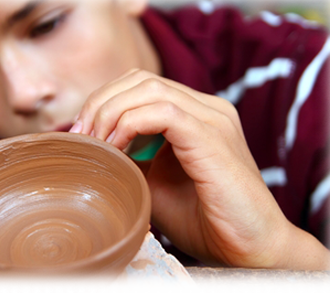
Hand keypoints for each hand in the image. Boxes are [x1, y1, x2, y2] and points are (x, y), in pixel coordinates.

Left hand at [70, 69, 329, 269]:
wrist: (249, 248)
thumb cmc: (202, 219)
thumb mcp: (154, 183)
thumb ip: (131, 158)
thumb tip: (94, 148)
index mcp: (195, 114)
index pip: (141, 85)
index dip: (104, 102)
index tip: (82, 135)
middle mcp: (207, 107)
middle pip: (140, 80)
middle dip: (100, 103)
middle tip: (80, 137)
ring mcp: (213, 118)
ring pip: (148, 88)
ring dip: (110, 112)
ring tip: (94, 144)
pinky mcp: (213, 137)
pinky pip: (162, 112)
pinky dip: (129, 125)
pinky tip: (116, 149)